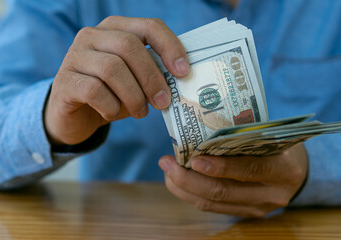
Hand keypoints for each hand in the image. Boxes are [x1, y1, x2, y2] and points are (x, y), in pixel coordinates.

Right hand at [44, 16, 189, 144]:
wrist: (75, 117)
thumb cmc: (111, 95)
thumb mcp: (135, 81)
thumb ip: (153, 73)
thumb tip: (181, 78)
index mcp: (115, 28)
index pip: (148, 27)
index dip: (169, 47)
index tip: (184, 72)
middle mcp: (91, 35)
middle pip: (129, 46)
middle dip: (151, 77)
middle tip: (163, 102)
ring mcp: (74, 56)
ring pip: (112, 68)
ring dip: (132, 95)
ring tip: (140, 112)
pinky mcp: (64, 81)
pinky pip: (93, 91)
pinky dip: (110, 107)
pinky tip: (111, 114)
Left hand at [158, 143, 308, 217]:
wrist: (297, 171)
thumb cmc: (278, 144)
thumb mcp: (270, 135)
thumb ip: (242, 136)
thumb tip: (199, 127)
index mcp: (283, 169)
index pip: (249, 170)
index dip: (220, 167)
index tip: (194, 159)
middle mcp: (271, 194)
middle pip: (223, 192)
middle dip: (189, 179)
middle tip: (167, 163)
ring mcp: (258, 208)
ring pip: (214, 203)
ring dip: (184, 188)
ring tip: (167, 171)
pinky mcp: (245, 213)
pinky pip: (213, 207)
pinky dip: (192, 194)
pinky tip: (177, 182)